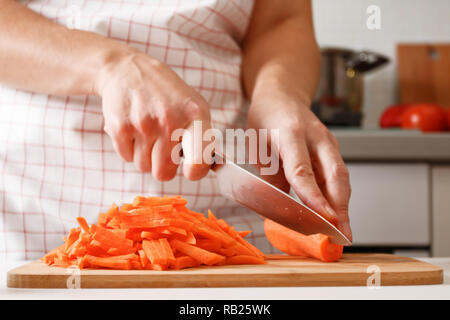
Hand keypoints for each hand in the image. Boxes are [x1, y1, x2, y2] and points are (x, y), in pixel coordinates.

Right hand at [95, 49, 211, 180]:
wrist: (128, 69)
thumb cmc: (167, 95)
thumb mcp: (193, 106)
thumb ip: (203, 138)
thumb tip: (212, 167)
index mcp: (195, 114)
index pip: (199, 159)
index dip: (195, 172)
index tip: (190, 170)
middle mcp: (170, 119)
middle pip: (164, 173)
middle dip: (162, 166)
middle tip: (162, 148)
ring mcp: (143, 123)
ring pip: (143, 166)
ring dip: (144, 155)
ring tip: (147, 132)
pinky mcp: (119, 126)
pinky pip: (126, 157)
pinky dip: (128, 148)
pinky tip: (133, 127)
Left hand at [248, 92, 351, 240]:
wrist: (282, 94)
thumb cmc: (265, 118)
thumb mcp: (257, 144)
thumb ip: (271, 174)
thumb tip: (284, 204)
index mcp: (290, 133)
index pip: (302, 170)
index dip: (313, 196)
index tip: (322, 218)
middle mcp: (315, 136)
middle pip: (335, 174)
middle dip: (340, 207)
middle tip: (342, 234)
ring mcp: (327, 141)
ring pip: (341, 176)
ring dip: (343, 205)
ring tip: (342, 231)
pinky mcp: (332, 148)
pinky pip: (337, 174)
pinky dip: (338, 195)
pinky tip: (336, 214)